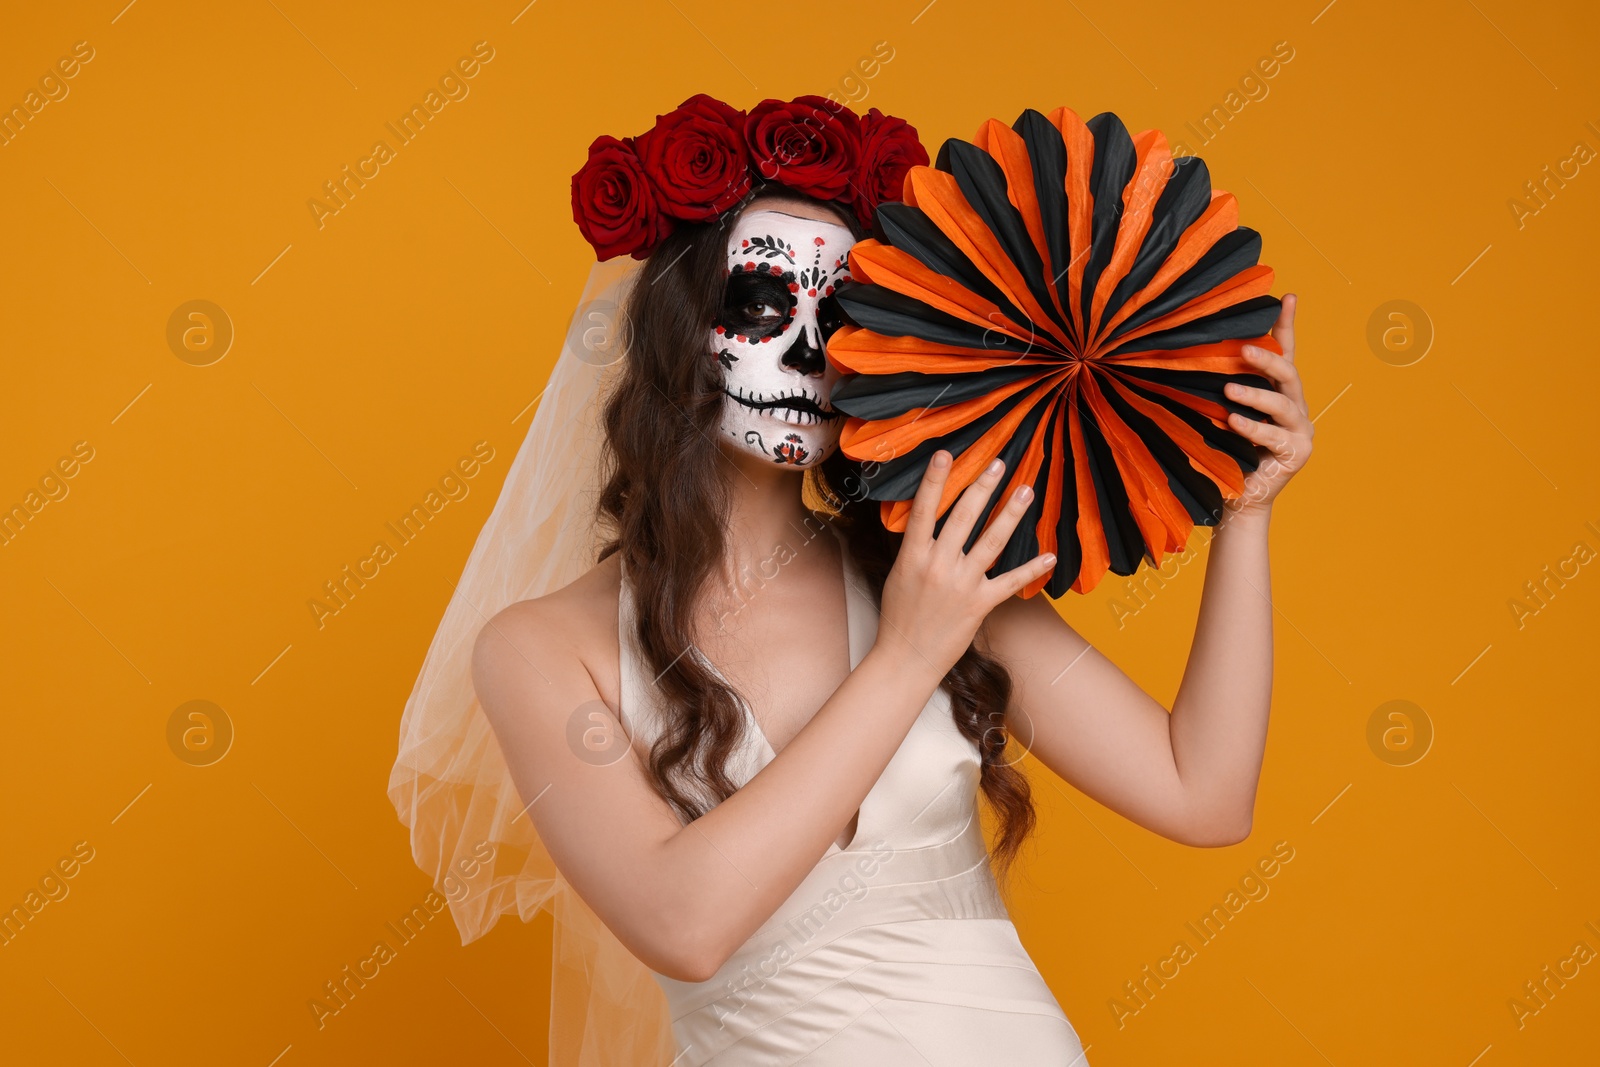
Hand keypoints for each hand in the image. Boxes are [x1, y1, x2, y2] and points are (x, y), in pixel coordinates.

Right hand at [875, 451, 1056, 675]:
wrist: (906, 658)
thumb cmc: (900, 615)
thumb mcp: (899, 574)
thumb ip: (917, 548)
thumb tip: (927, 521)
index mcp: (913, 556)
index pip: (923, 510)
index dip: (934, 480)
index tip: (945, 454)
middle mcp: (938, 566)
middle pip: (964, 517)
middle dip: (983, 487)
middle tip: (999, 463)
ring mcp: (961, 585)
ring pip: (991, 541)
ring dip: (1011, 514)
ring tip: (1026, 490)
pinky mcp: (979, 604)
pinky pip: (1010, 582)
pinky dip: (1031, 569)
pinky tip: (1049, 556)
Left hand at [1224, 293, 1313, 514]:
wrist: (1237, 498)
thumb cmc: (1224, 452)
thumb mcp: (1218, 414)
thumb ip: (1217, 389)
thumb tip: (1186, 356)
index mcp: (1279, 392)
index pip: (1286, 352)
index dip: (1286, 325)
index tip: (1288, 296)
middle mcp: (1295, 407)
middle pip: (1289, 373)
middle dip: (1268, 359)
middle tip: (1243, 350)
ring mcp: (1300, 430)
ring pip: (1284, 404)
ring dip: (1255, 395)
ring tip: (1228, 390)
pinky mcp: (1296, 453)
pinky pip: (1274, 436)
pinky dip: (1252, 427)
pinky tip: (1232, 421)